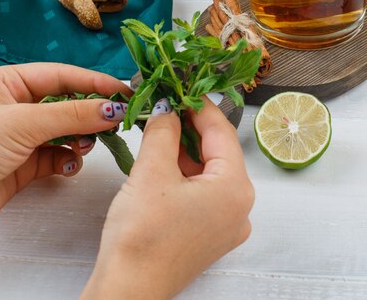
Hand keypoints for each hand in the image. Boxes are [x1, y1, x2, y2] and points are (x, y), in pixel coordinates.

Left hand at [0, 63, 129, 217]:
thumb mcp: (23, 123)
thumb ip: (72, 114)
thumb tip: (113, 107)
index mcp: (8, 82)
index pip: (62, 75)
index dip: (95, 82)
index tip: (125, 91)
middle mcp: (16, 106)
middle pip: (67, 102)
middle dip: (91, 112)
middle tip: (116, 120)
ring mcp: (20, 136)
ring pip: (65, 131)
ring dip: (81, 138)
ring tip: (87, 144)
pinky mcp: (23, 164)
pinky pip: (56, 156)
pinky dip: (68, 160)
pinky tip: (70, 165)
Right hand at [81, 97, 254, 299]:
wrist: (127, 291)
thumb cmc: (141, 235)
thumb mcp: (151, 170)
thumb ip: (164, 130)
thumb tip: (168, 107)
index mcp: (235, 188)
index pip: (221, 131)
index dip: (199, 105)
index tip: (181, 86)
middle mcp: (240, 207)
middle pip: (217, 151)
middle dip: (190, 127)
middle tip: (166, 105)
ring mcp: (227, 224)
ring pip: (208, 171)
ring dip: (184, 150)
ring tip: (159, 130)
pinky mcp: (210, 234)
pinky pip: (203, 192)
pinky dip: (184, 173)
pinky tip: (162, 161)